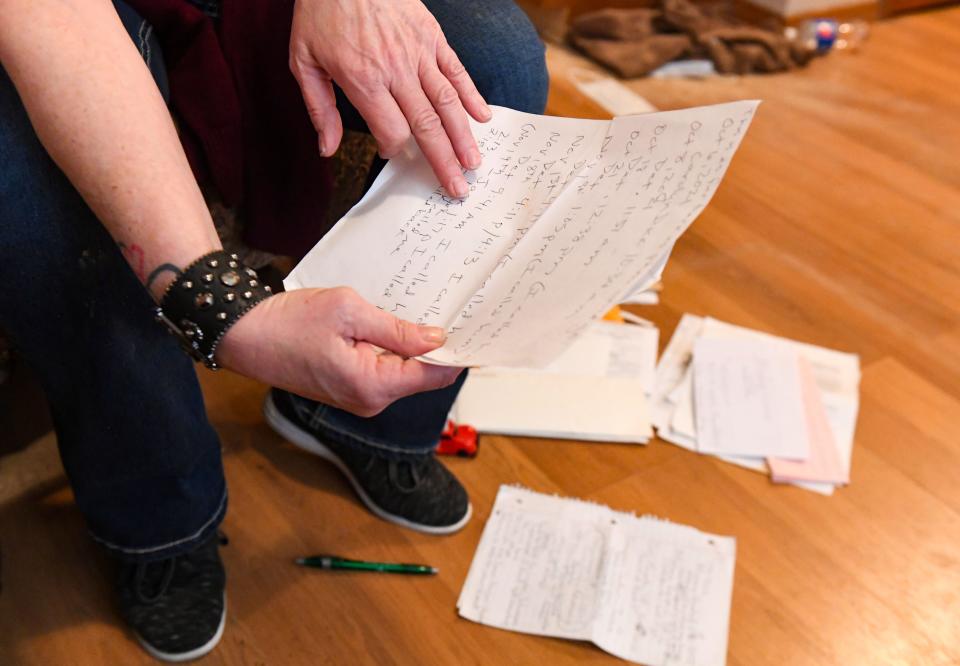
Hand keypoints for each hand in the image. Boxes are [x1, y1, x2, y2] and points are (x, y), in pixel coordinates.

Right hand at [216, 287, 461, 416]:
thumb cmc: (289, 322)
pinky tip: (385, 325)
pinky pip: (383, 371)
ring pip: (403, 372)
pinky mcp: (349, 390)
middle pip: (421, 375)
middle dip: (433, 346)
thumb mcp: (350, 312)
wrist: (245, 336)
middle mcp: (370, 400)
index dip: (458, 353)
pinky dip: (390, 350)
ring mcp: (359, 398)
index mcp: (374, 384)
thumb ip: (398, 329)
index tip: (475, 329)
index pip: (435, 375)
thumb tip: (437, 339)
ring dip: (409, 345)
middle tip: (443, 309)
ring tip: (409, 311)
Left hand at [289, 0, 491, 197]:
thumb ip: (317, 107)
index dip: (395, 150)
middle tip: (458, 189)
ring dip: (462, 136)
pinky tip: (482, 117)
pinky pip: (456, 70)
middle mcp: (395, 69)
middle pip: (426, 125)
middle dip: (443, 161)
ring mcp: (418, 52)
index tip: (394, 155)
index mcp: (363, 79)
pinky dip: (471, 94)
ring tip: (473, 163)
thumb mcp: (303, 60)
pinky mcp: (432, 36)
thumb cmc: (321, 12)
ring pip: (447, 102)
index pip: (391, 130)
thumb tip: (326, 149)